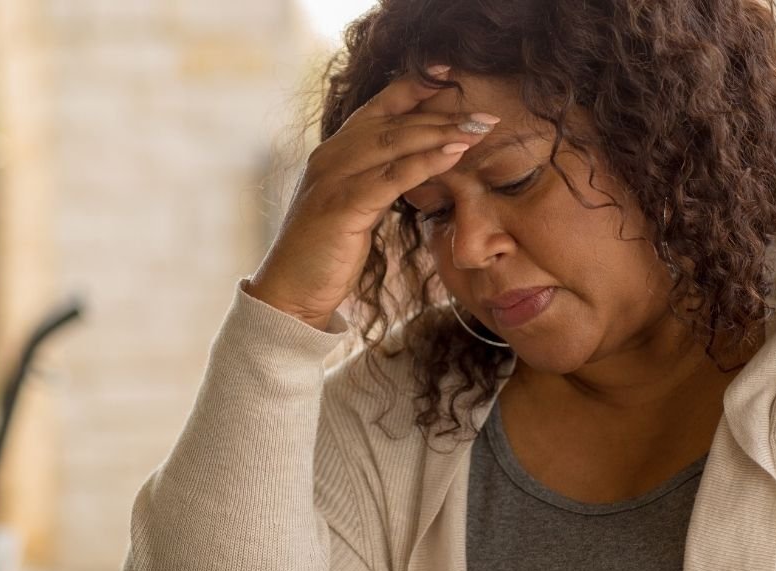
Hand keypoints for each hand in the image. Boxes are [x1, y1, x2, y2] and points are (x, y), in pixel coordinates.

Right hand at [247, 66, 498, 329]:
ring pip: (395, 143)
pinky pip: (390, 177)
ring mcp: (333, 178)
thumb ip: (380, 179)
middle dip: (443, 114)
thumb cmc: (325, 251)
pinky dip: (425, 162)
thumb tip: (422, 164)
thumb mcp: (356, 205)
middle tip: (486, 115)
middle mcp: (331, 156)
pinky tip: (454, 154)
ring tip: (480, 129)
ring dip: (442, 133)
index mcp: (334, 151)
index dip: (417, 86)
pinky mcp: (341, 206)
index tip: (453, 74)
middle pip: (395, 122)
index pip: (380, 106)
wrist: (290, 292)